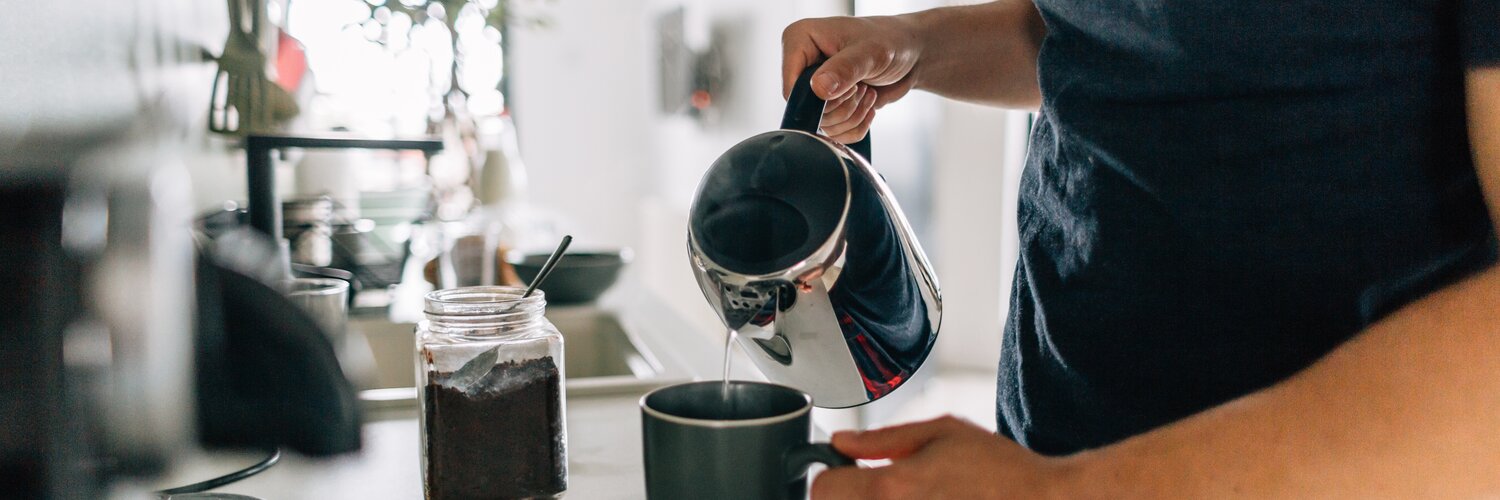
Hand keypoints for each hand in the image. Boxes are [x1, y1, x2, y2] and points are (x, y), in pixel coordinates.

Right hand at [781, 15, 924, 143]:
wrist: (910, 53)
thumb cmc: (890, 40)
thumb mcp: (870, 52)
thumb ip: (844, 70)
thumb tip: (818, 89)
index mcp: (800, 40)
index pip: (791, 87)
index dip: (819, 97)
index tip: (848, 86)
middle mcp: (802, 64)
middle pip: (807, 110)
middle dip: (842, 105)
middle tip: (862, 85)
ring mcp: (814, 87)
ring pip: (822, 124)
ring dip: (852, 115)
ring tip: (867, 91)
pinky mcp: (827, 106)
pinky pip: (834, 133)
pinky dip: (856, 125)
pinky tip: (868, 103)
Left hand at [811, 416, 1076, 499]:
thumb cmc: (1002, 472)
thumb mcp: (943, 434)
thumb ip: (884, 440)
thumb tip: (842, 442)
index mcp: (893, 487)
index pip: (822, 488)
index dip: (831, 476)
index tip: (845, 473)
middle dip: (848, 498)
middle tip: (877, 488)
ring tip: (910, 499)